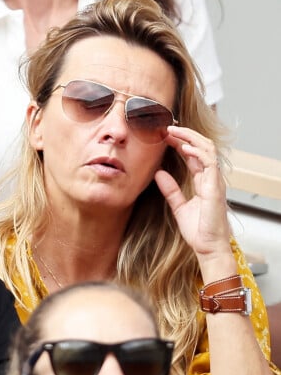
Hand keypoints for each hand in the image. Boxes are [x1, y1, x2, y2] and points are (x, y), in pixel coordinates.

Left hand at [155, 126, 232, 265]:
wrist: (208, 248)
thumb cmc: (198, 231)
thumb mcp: (179, 207)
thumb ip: (170, 190)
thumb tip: (159, 173)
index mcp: (203, 181)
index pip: (193, 154)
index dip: (181, 142)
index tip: (165, 135)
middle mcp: (210, 178)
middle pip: (202, 147)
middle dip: (186, 134)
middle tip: (168, 127)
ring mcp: (214, 181)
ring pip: (208, 149)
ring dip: (191, 138)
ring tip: (174, 131)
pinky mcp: (215, 187)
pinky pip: (209, 163)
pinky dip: (198, 152)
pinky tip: (184, 147)